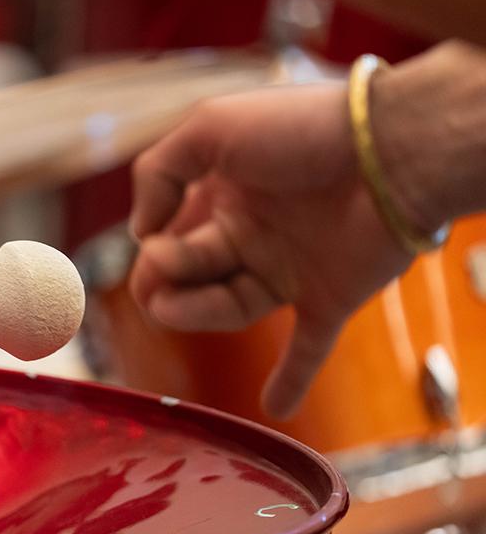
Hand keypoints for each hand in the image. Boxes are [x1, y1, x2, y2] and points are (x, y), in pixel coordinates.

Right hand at [126, 82, 413, 418]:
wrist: (393, 151)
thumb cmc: (302, 128)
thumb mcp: (210, 126)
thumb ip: (159, 170)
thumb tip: (139, 232)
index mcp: (224, 197)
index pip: (170, 238)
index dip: (150, 255)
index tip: (148, 250)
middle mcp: (253, 235)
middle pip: (190, 276)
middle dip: (160, 283)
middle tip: (155, 283)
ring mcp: (290, 269)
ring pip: (228, 309)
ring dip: (194, 314)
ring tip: (171, 309)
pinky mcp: (329, 297)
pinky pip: (308, 347)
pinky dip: (292, 379)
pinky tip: (276, 406)